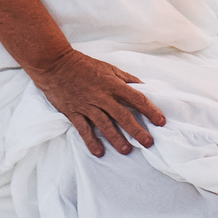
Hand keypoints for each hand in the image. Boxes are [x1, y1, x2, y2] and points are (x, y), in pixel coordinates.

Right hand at [30, 48, 166, 157]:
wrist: (55, 64)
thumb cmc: (84, 65)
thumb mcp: (108, 67)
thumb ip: (126, 78)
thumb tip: (143, 86)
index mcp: (113, 84)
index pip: (137, 98)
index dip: (150, 110)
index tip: (161, 121)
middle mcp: (102, 96)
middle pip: (123, 115)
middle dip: (137, 130)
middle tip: (148, 143)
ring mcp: (87, 105)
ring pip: (105, 124)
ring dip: (116, 139)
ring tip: (126, 150)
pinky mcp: (74, 112)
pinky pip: (84, 129)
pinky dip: (91, 141)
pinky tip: (99, 152)